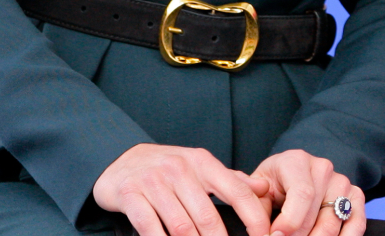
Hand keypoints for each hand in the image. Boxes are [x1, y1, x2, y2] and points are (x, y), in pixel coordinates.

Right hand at [93, 142, 273, 235]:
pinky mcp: (130, 194)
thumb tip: (263, 189)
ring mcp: (153, 181)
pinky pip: (149, 227)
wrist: (121, 158)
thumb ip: (231, 180)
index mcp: (203, 162)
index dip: (254, 218)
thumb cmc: (168, 168)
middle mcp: (180, 169)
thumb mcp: (200, 167)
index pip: (237, 192)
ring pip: (181, 226)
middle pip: (208, 217)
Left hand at [253, 149, 364, 235]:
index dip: (290, 222)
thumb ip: (251, 206)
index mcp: (296, 161)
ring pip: (334, 223)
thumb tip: (259, 229)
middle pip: (317, 214)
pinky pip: (356, 223)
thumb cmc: (270, 187)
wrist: (286, 179)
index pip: (303, 194)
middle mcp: (322, 168)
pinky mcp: (354, 196)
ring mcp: (341, 182)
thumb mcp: (255, 192)